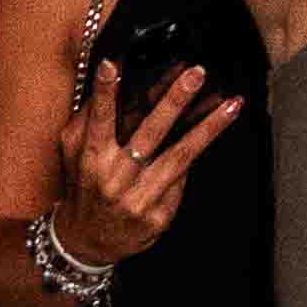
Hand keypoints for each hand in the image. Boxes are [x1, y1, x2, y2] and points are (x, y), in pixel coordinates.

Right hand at [52, 58, 237, 263]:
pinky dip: (198, 152)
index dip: (104, 94)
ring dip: (208, 127)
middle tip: (195, 73)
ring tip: (231, 103)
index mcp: (91, 160)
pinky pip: (183, 178)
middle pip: (150, 134)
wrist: (87, 241)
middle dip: (174, 100)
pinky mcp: (160, 216)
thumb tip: (107, 81)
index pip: (100, 121)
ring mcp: (140, 199)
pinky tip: (215, 127)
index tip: (112, 64)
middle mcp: (116, 179)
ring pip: (180, 156)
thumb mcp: (74, 153)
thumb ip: (87, 119)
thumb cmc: (84, 187)